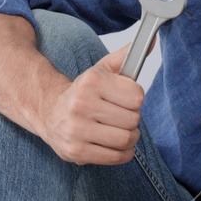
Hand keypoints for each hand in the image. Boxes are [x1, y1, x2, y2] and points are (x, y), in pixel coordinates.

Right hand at [36, 45, 143, 164]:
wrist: (49, 112)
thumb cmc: (83, 93)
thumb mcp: (100, 71)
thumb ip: (125, 58)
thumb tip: (150, 43)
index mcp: (91, 82)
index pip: (137, 96)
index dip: (136, 99)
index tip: (127, 100)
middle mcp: (81, 105)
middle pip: (133, 119)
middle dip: (133, 120)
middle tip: (123, 117)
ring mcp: (77, 130)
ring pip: (125, 139)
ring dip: (131, 138)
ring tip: (122, 131)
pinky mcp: (76, 151)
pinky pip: (116, 157)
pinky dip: (124, 153)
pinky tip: (116, 144)